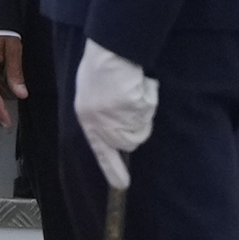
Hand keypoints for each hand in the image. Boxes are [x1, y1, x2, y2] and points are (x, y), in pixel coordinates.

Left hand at [72, 39, 158, 190]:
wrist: (109, 54)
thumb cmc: (99, 69)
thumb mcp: (91, 95)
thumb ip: (100, 114)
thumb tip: (116, 128)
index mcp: (88, 120)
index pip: (101, 153)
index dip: (112, 170)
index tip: (122, 185)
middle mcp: (103, 125)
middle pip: (131, 140)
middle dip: (136, 125)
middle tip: (130, 101)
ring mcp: (120, 120)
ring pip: (143, 127)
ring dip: (142, 110)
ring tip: (131, 88)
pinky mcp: (134, 113)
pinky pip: (150, 109)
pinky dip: (148, 96)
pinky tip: (137, 83)